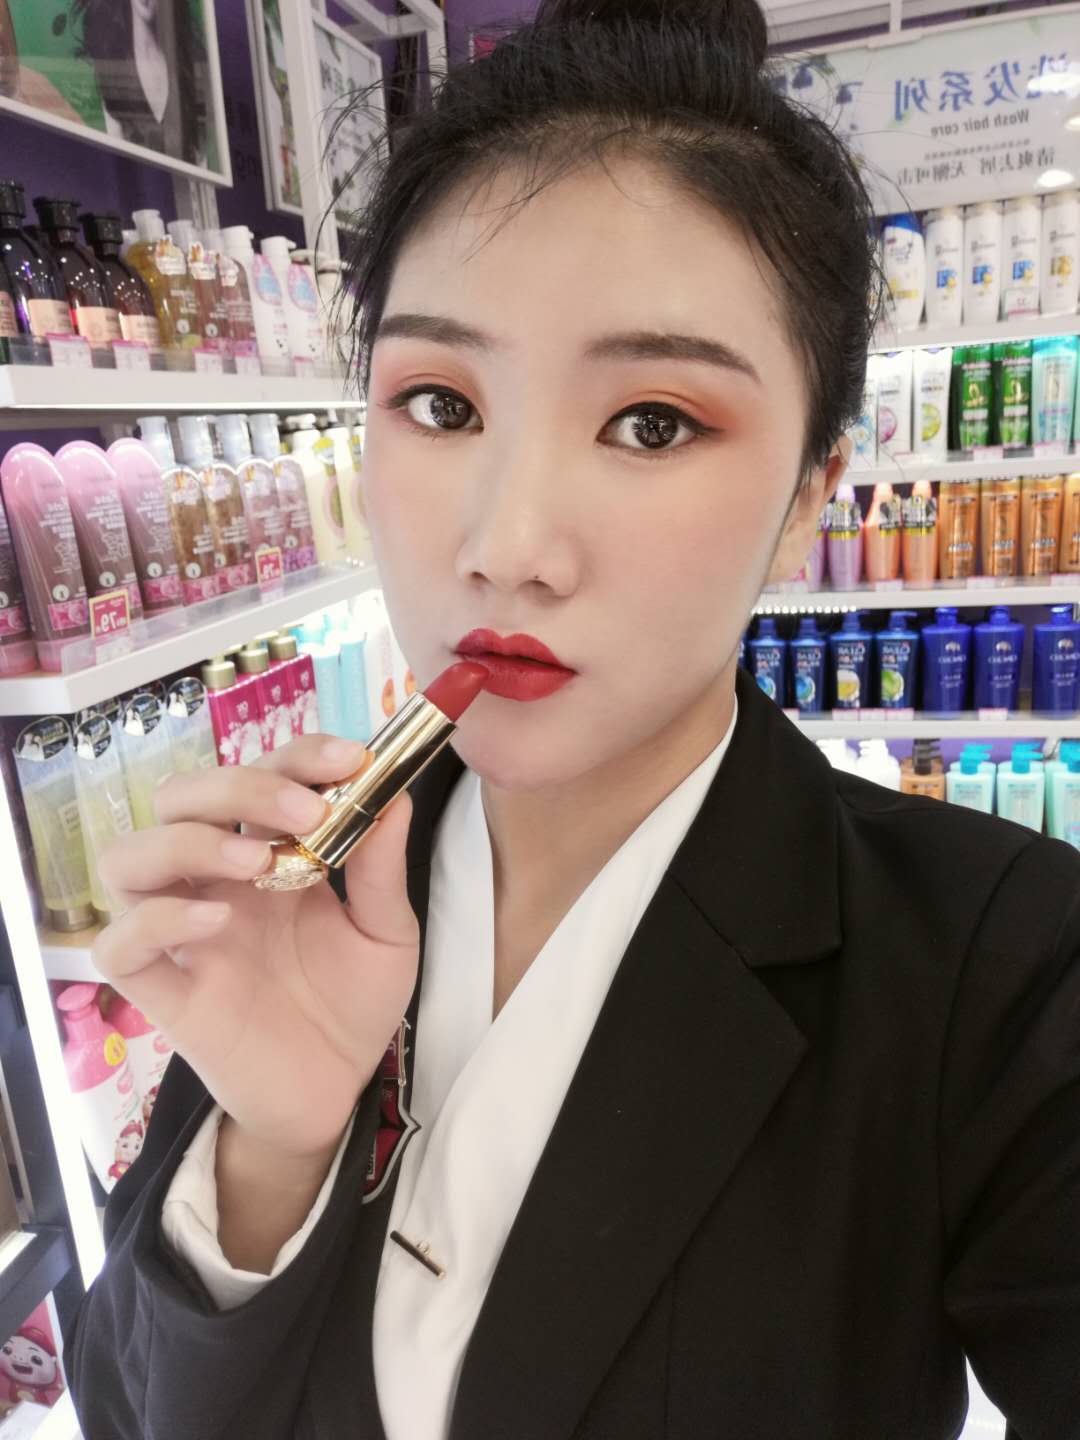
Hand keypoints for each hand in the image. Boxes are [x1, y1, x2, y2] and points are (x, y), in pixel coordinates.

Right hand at [94, 737, 418, 1162]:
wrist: (335, 1092)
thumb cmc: (352, 1003)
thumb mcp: (386, 933)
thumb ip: (381, 868)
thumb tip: (393, 791)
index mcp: (268, 853)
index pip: (257, 775)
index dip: (297, 756)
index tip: (352, 760)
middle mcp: (215, 881)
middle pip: (179, 798)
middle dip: (237, 787)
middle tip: (304, 815)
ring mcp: (182, 935)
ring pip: (127, 858)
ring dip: (188, 842)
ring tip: (257, 863)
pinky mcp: (165, 994)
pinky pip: (120, 947)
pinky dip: (157, 920)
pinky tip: (217, 922)